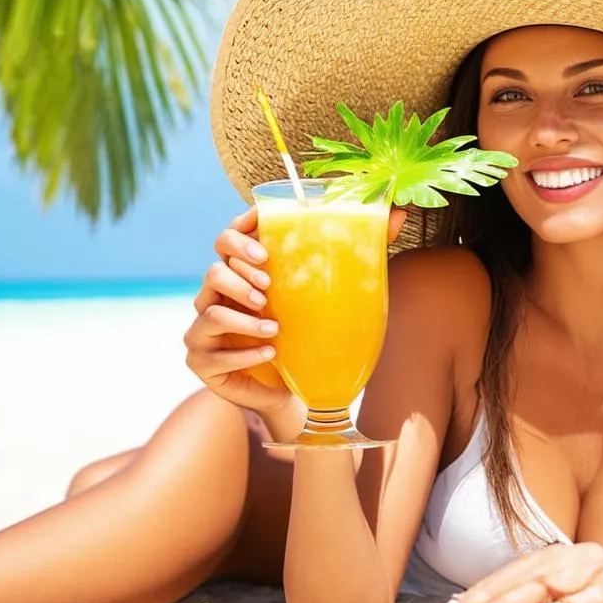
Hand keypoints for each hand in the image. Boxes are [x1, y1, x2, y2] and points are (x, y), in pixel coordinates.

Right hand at [184, 206, 407, 417]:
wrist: (299, 389)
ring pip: (209, 307)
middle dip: (241, 271)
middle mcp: (217, 296)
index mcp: (242, 273)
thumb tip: (400, 213)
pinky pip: (212, 352)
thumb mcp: (334, 291)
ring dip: (243, 315)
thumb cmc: (311, 333)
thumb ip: (362, 250)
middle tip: (269, 283)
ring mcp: (204, 328)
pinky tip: (270, 353)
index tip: (263, 235)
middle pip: (214, 266)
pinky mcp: (202, 361)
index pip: (227, 239)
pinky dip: (244, 352)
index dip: (240, 231)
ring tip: (274, 326)